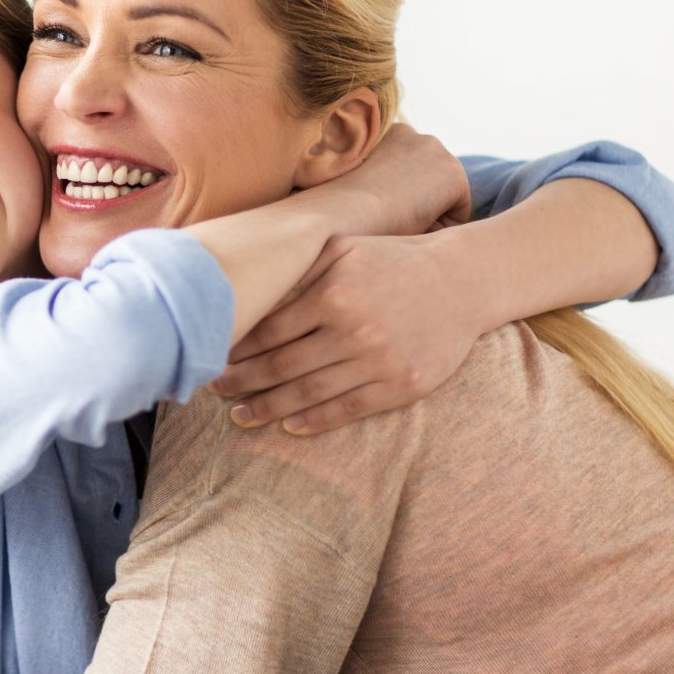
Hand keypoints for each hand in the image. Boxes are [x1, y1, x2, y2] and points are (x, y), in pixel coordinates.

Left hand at [213, 230, 486, 433]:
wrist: (463, 282)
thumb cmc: (394, 260)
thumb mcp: (345, 247)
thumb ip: (300, 263)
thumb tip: (249, 281)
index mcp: (334, 293)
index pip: (270, 329)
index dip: (236, 348)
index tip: (211, 356)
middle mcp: (353, 329)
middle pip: (282, 365)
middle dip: (241, 381)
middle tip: (211, 389)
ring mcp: (378, 361)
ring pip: (309, 392)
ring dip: (268, 407)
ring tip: (239, 415)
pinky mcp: (402, 385)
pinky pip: (348, 409)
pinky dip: (314, 420)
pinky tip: (288, 426)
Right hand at [325, 122, 472, 236]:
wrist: (340, 212)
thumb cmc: (339, 208)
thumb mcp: (358, 185)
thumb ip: (382, 183)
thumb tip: (402, 203)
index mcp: (390, 134)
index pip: (414, 174)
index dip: (404, 200)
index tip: (383, 213)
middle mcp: (417, 137)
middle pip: (434, 184)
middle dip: (421, 205)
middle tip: (392, 223)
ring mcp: (438, 154)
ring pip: (447, 198)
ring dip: (430, 215)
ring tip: (398, 224)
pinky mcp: (453, 175)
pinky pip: (458, 214)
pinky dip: (441, 227)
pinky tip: (412, 227)